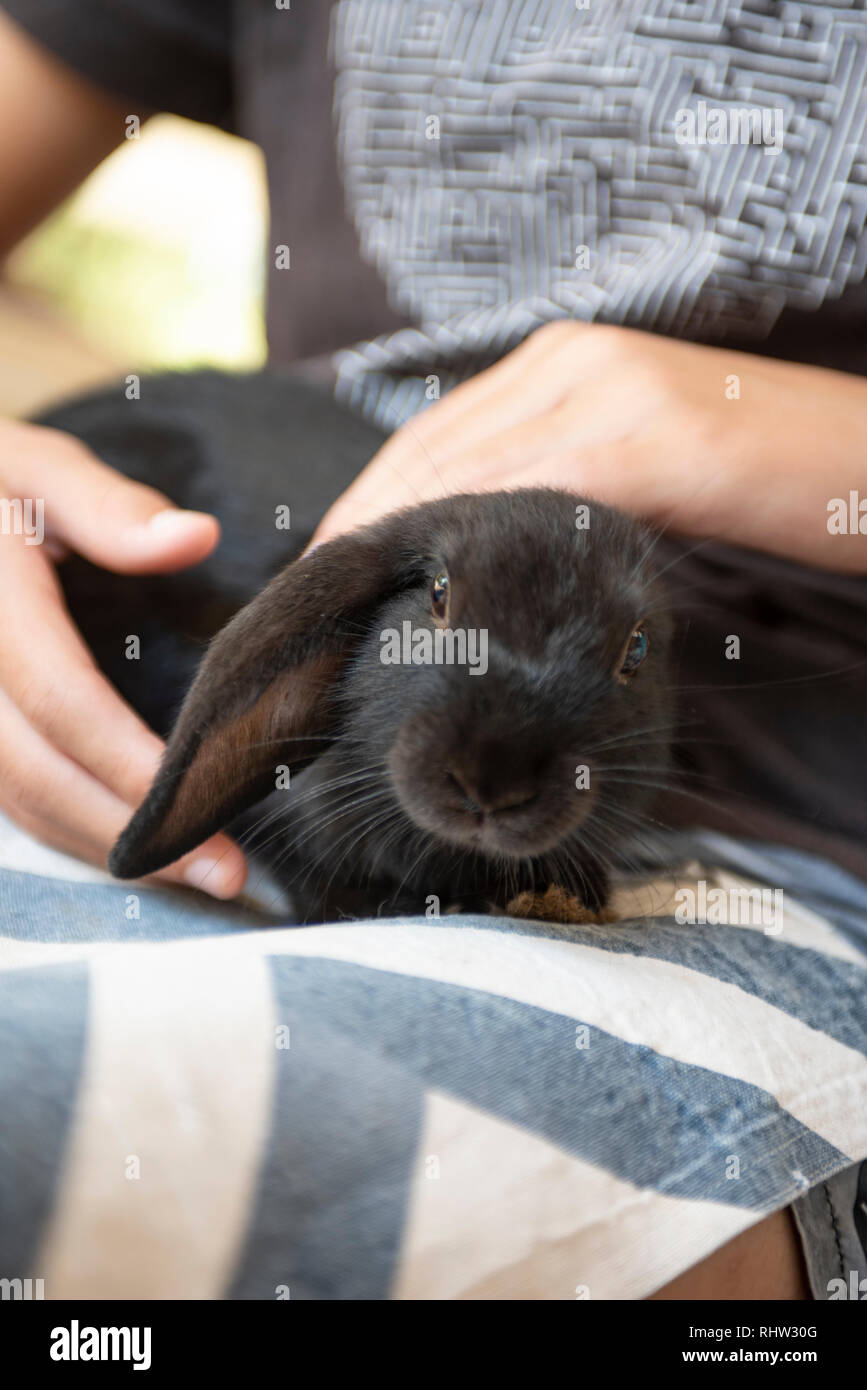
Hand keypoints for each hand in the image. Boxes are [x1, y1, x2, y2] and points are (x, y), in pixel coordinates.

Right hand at [0, 417, 246, 896]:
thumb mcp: (38, 470)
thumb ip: (108, 507)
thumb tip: (196, 538)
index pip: (60, 700)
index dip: (129, 762)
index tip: (208, 802)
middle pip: (33, 773)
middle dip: (125, 829)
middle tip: (221, 874)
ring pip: (14, 800)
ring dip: (97, 845)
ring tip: (189, 874)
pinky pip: (4, 796)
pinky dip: (64, 827)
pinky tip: (127, 845)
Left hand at [313, 321, 866, 571]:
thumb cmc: (764, 475)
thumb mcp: (642, 472)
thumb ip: (563, 486)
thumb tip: (489, 548)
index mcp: (567, 360)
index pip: (439, 432)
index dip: (369, 499)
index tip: (325, 561)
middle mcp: (573, 359)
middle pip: (433, 445)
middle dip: (362, 519)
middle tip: (310, 592)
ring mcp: (609, 390)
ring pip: (468, 466)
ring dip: (397, 533)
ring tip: (345, 600)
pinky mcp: (648, 439)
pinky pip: (533, 491)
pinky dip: (472, 536)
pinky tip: (433, 588)